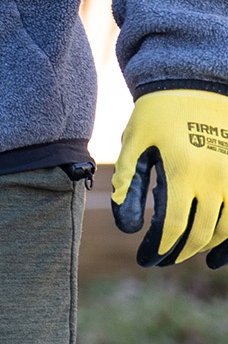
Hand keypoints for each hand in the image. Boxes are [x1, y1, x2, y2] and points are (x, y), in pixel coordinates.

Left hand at [112, 89, 227, 267]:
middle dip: (178, 252)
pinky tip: (216, 248)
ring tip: (185, 252)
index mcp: (183, 171)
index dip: (159, 248)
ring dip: (206, 246)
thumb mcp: (134, 143)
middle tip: (161, 259)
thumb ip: (128, 183)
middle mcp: (215, 178)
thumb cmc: (158, 113)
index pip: (173, 225)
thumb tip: (127, 228)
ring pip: (227, 228)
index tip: (146, 259)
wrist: (196, 84)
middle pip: (200, 232)